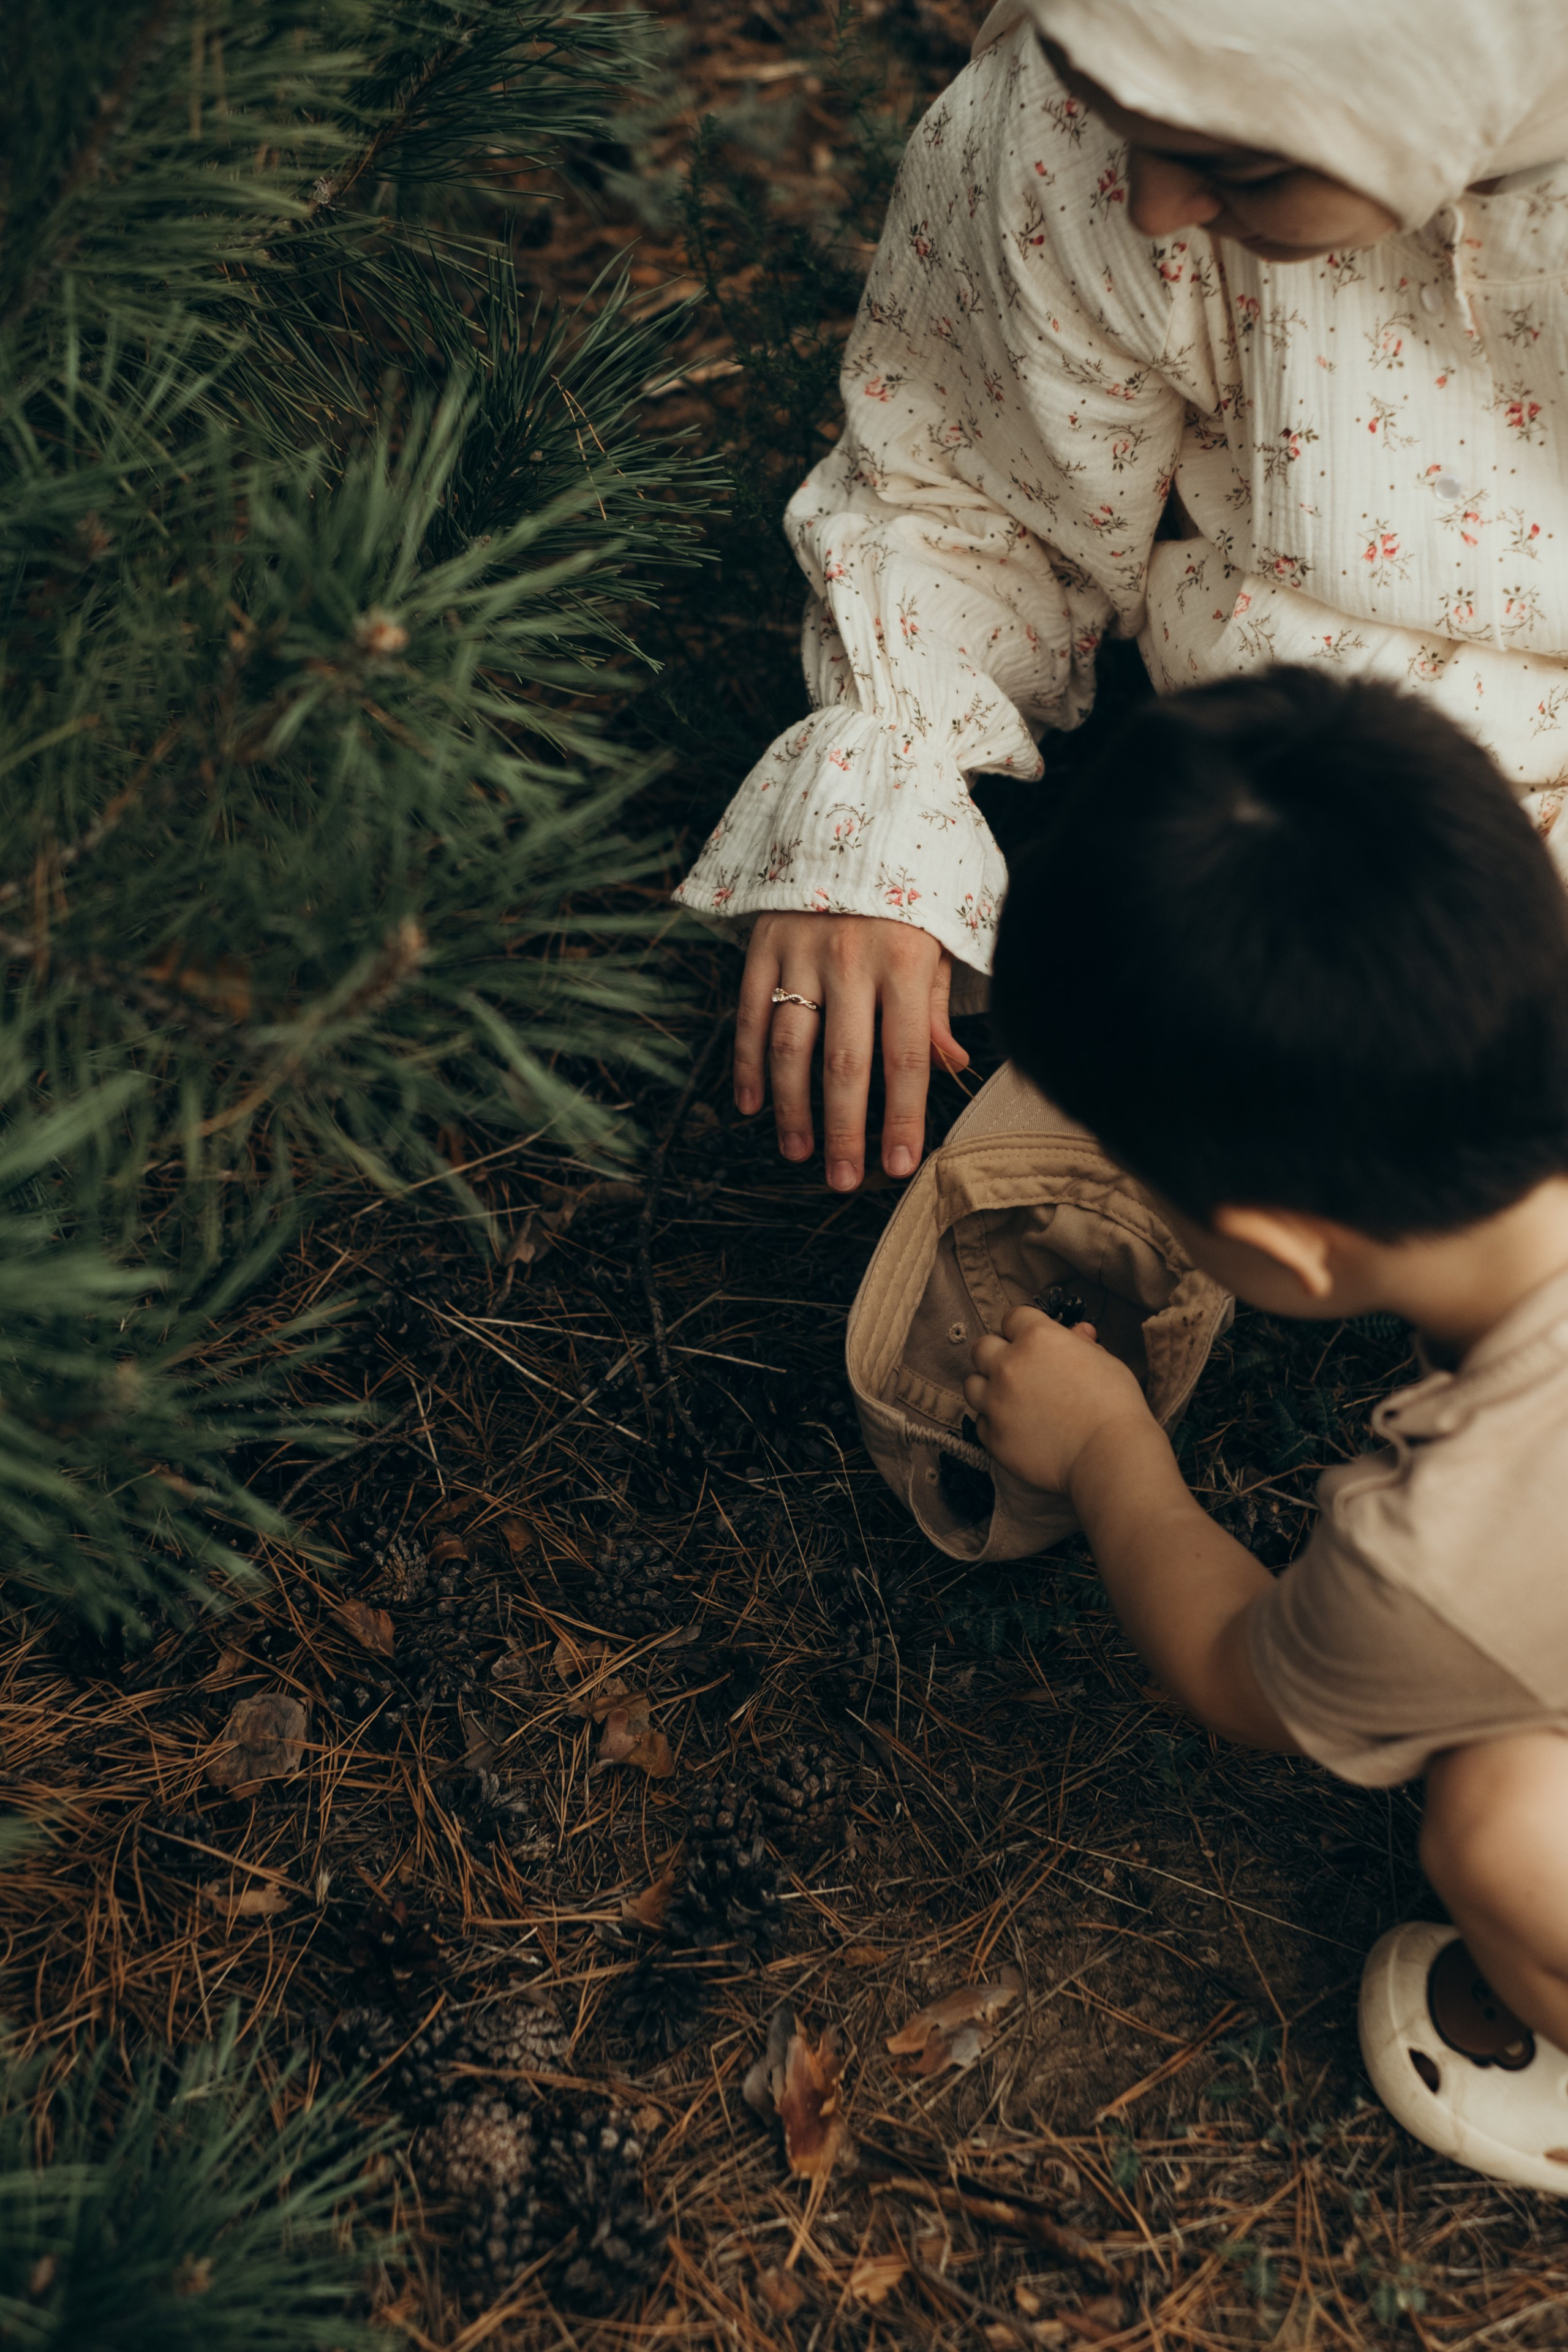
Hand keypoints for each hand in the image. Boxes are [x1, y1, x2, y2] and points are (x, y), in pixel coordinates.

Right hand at [735, 912, 968, 1190]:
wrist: (858, 808)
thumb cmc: (910, 885)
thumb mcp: (941, 936)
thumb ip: (937, 1003)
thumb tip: (952, 1065)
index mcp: (904, 960)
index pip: (904, 1056)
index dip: (901, 1116)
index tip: (898, 1165)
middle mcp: (849, 957)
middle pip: (843, 1063)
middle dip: (842, 1130)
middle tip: (842, 1180)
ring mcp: (800, 950)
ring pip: (789, 1046)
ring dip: (791, 1108)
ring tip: (798, 1153)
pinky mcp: (763, 942)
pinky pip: (749, 1013)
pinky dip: (746, 1063)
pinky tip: (752, 1106)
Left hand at [964, 1305, 1157, 1495]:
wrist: (1109, 1454)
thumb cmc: (1115, 1405)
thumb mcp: (1104, 1362)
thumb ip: (1082, 1344)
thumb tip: (1078, 1332)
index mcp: (1037, 1338)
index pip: (1013, 1318)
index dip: (1022, 1329)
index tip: (1031, 1343)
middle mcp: (1009, 1365)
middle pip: (982, 1347)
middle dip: (997, 1354)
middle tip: (1017, 1370)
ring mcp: (996, 1402)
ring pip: (972, 1385)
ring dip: (987, 1388)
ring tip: (1009, 1400)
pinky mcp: (993, 1436)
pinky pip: (980, 1423)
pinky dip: (994, 1423)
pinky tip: (1016, 1428)